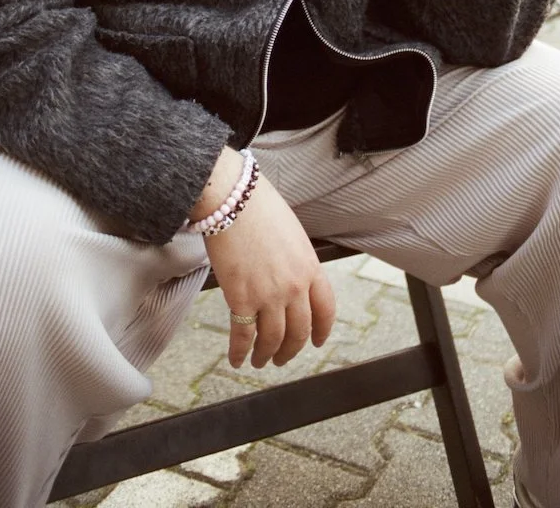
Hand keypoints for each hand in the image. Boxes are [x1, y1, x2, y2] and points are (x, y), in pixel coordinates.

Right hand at [204, 173, 335, 368]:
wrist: (233, 198)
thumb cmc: (260, 207)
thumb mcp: (292, 233)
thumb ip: (297, 259)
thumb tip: (291, 275)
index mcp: (311, 267)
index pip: (325, 309)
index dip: (321, 331)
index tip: (317, 342)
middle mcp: (295, 286)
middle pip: (299, 331)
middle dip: (291, 350)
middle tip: (282, 358)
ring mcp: (268, 295)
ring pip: (273, 339)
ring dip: (266, 356)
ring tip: (259, 361)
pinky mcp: (241, 298)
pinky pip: (243, 335)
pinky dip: (240, 352)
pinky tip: (236, 358)